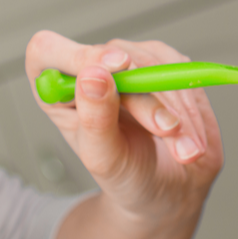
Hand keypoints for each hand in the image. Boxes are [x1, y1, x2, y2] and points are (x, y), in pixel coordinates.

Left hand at [24, 31, 222, 219]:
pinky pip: (178, 69)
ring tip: (183, 148)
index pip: (48, 51)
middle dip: (146, 98)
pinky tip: (189, 135)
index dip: (77, 56)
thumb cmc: (126, 176)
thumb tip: (94, 76)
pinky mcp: (163, 62)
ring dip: (174, 107)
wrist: (168, 187)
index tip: (113, 70)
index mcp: (58, 91)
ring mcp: (129, 62)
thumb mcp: (105, 157)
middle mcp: (90, 69)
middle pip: (113, 57)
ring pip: (152, 63)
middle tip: (166, 130)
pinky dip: (189, 105)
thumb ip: (96, 118)